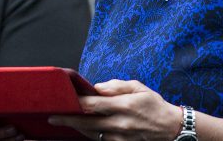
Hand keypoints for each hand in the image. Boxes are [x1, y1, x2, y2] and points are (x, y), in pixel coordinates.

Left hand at [49, 79, 182, 140]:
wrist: (170, 128)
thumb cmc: (153, 105)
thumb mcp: (138, 87)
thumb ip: (116, 86)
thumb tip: (97, 87)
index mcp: (124, 106)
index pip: (94, 104)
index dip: (77, 102)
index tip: (65, 98)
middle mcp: (120, 124)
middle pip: (87, 123)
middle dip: (68, 119)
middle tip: (53, 117)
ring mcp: (119, 138)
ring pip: (91, 133)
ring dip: (77, 127)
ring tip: (64, 120)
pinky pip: (100, 139)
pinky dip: (90, 133)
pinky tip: (83, 127)